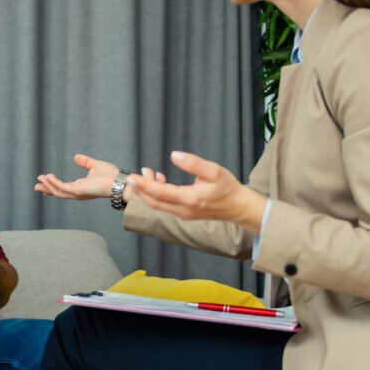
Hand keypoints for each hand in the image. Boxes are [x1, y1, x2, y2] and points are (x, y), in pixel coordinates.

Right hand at [34, 154, 125, 200]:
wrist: (119, 182)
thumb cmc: (111, 176)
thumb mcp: (94, 165)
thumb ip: (84, 162)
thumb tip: (75, 157)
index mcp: (81, 188)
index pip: (64, 189)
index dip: (53, 186)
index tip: (45, 182)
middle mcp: (78, 193)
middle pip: (58, 192)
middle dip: (47, 189)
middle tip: (36, 186)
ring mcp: (78, 193)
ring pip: (58, 191)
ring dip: (48, 185)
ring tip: (40, 178)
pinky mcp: (79, 191)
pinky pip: (62, 187)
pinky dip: (54, 183)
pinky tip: (48, 177)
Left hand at [127, 150, 265, 230]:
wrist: (238, 207)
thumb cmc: (228, 187)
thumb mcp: (213, 170)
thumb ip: (193, 163)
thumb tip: (174, 155)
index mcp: (190, 199)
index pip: (160, 193)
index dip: (144, 185)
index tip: (132, 177)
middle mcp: (184, 210)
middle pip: (154, 203)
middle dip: (140, 190)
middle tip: (130, 177)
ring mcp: (184, 214)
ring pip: (158, 205)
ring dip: (148, 192)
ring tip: (145, 173)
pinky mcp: (185, 214)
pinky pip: (165, 205)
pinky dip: (157, 195)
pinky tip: (159, 180)